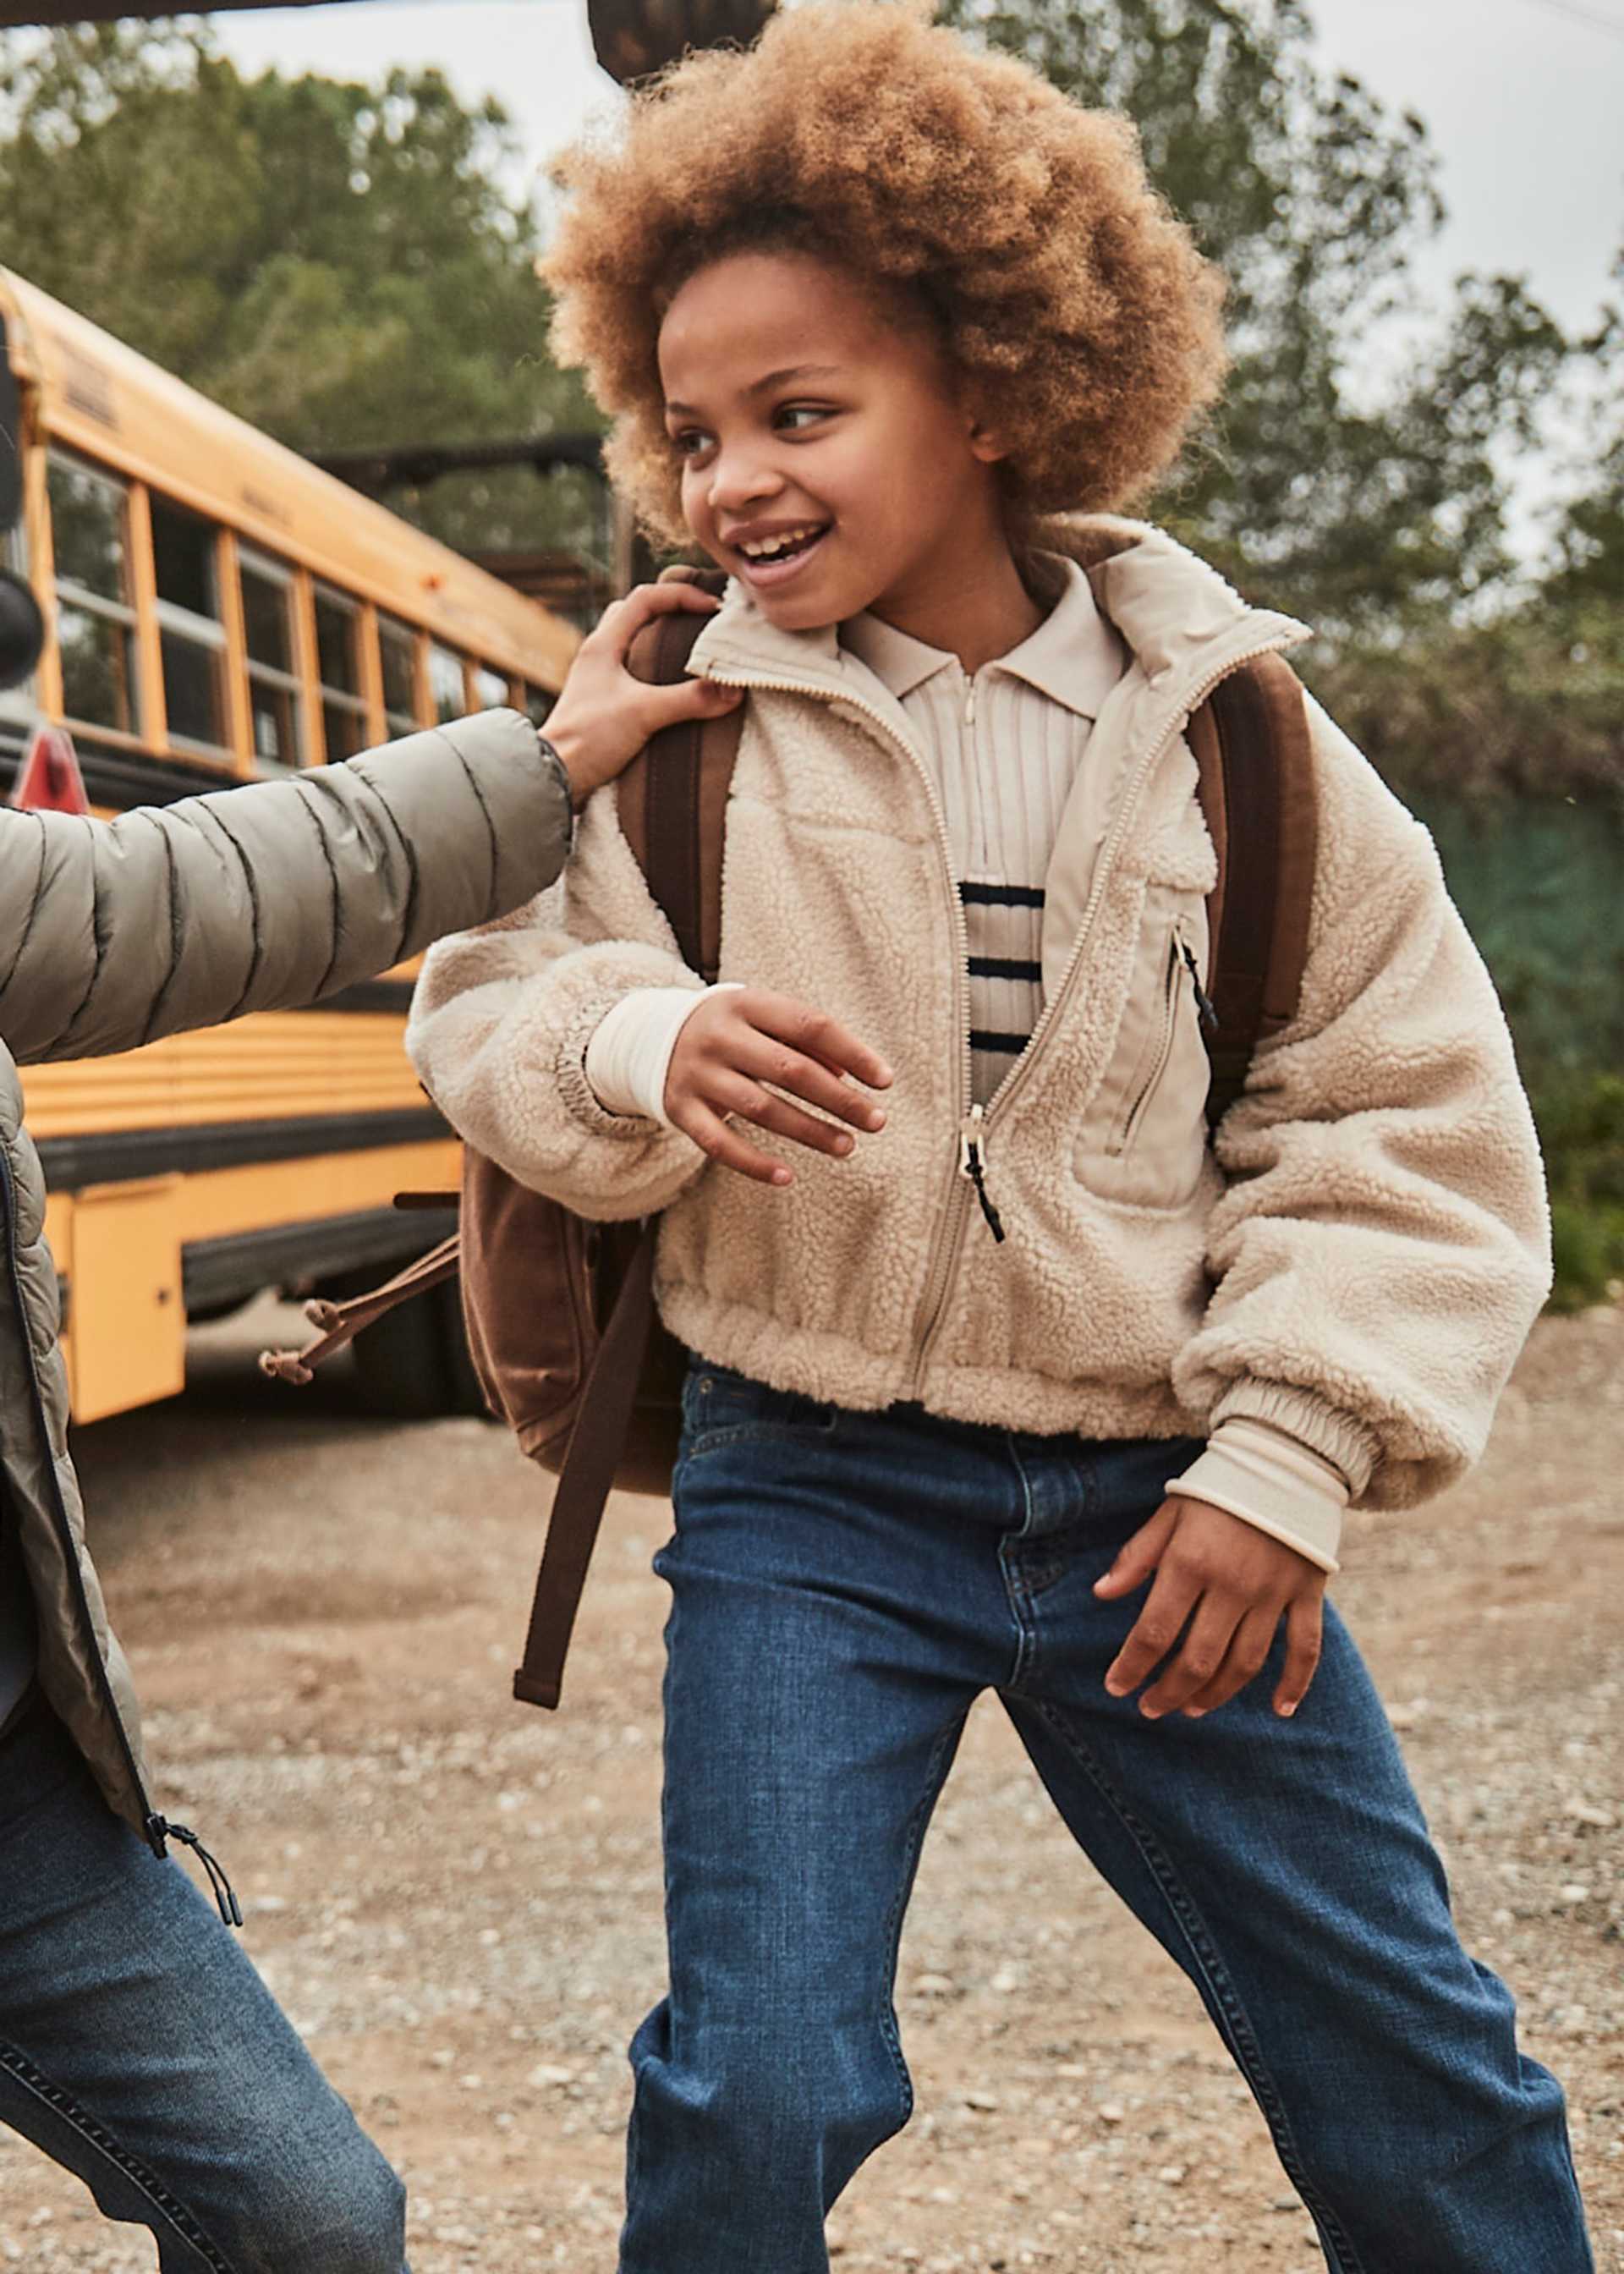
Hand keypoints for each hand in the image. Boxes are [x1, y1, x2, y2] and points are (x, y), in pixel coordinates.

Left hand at [543, 582, 742, 805]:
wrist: (555, 776)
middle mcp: (598, 653)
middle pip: (635, 613)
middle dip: (671, 609)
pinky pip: (632, 670)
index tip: (712, 609)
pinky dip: (655, 668)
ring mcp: (598, 677)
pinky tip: (672, 687)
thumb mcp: (644, 713)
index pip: (645, 598)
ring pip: (632, 641)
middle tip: (702, 621)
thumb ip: (689, 699)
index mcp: (604, 643)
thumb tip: (733, 690)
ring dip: (661, 639)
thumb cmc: (589, 738)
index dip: (682, 595)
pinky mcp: (602, 701)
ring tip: (691, 651)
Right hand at [666, 988, 893, 1185]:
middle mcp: (719, 1036)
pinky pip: (719, 1144)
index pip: (808, 1025)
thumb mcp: (762, 1019)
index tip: (885, 1080)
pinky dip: (754, 1164)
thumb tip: (850, 1076)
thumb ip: (805, 1041)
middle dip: (839, 1099)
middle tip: (876, 1121)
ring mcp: (697, 1074)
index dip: (852, 1052)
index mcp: (746, 1004)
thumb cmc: (730, 1030)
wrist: (648, 1037)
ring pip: (761, 1108)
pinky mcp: (681, 1109)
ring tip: (848, 1146)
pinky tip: (788, 1177)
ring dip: (809, 1131)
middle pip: (790, 1070)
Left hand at [1094, 1496, 1325, 1720]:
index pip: (1155, 1631)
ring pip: (1245, 1663)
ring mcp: (1273, 1592)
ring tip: (1192, 1709)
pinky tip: (1279, 1710)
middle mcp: (1232, 1584)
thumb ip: (1137, 1556)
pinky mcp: (1307, 1593)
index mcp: (1190, 1562)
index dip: (1132, 1666)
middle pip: (1198, 1659)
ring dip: (1216, 1695)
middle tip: (1151, 1708)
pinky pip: (1305, 1649)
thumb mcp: (1169, 1512)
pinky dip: (1295, 1683)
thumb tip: (1101, 1593)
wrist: (1285, 1459)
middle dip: (1169, 1692)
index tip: (1117, 1687)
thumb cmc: (1218, 1488)